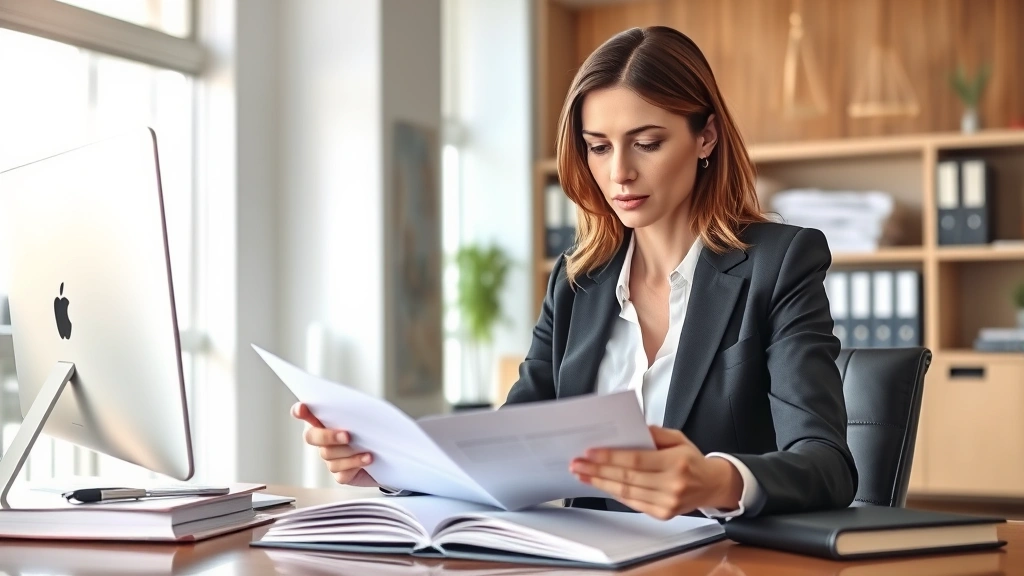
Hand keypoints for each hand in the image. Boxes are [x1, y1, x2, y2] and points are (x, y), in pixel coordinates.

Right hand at [292, 402, 379, 487]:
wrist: (391, 457)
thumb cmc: (377, 433)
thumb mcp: (369, 419)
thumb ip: (357, 414)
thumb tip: (359, 410)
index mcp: (327, 422)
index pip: (306, 414)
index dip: (300, 411)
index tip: (302, 408)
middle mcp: (324, 440)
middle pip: (311, 437)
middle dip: (328, 436)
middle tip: (347, 435)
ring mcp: (331, 459)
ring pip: (329, 455)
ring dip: (349, 452)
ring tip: (367, 449)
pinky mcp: (341, 475)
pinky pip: (341, 472)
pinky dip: (355, 464)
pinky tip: (368, 459)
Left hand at [570, 425, 742, 519]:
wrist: (712, 485)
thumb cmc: (692, 460)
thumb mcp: (678, 438)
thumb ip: (654, 433)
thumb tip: (630, 430)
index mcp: (676, 463)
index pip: (636, 460)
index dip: (610, 457)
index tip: (589, 453)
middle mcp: (672, 485)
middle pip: (627, 478)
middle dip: (598, 470)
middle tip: (577, 464)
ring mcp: (667, 503)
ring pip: (626, 492)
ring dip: (600, 483)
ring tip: (582, 474)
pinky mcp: (662, 514)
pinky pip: (632, 502)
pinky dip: (613, 493)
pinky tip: (600, 484)